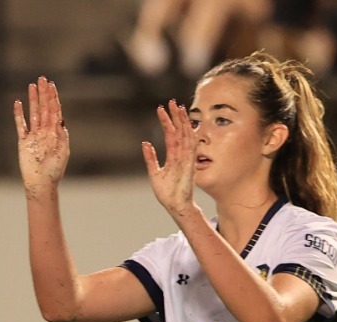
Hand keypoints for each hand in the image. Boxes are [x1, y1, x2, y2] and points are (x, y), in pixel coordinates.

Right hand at [14, 77, 70, 195]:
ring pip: (33, 113)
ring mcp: (34, 135)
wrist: (41, 183)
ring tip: (32, 86)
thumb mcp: (63, 151)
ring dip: (33, 99)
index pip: (55, 110)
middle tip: (42, 79)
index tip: (52, 85)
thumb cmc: (54, 170)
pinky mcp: (23, 141)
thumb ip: (61, 135)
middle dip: (44, 93)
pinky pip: (20, 125)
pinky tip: (18, 103)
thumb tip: (60, 120)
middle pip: (44, 108)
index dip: (53, 97)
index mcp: (56, 132)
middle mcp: (45, 131)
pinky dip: (19, 114)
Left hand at [142, 100, 197, 219]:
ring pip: (185, 135)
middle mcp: (181, 154)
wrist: (175, 205)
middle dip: (176, 116)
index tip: (161, 109)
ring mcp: (186, 158)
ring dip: (183, 122)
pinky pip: (190, 147)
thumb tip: (145, 143)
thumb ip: (150, 158)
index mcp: (173, 156)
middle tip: (171, 101)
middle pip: (179, 131)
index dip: (166, 121)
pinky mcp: (190, 164)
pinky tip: (187, 124)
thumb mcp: (154, 172)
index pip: (170, 134)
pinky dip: (189, 135)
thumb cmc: (166, 192)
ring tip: (178, 108)